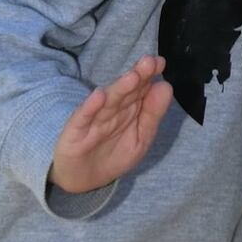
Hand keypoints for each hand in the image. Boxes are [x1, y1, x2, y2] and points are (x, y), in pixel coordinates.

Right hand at [50, 57, 171, 192]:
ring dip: (119, 88)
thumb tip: (166, 86)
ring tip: (132, 77)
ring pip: (108, 102)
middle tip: (149, 62)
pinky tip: (98, 97)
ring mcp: (94, 119)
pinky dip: (90, 108)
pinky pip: (83, 118)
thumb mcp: (141, 138)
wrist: (82, 179)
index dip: (149, 75)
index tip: (160, 63)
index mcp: (130, 108)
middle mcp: (113, 109)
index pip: (140, 88)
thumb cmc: (115, 154)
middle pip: (125, 91)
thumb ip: (153, 114)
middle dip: (137, 76)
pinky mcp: (75, 132)